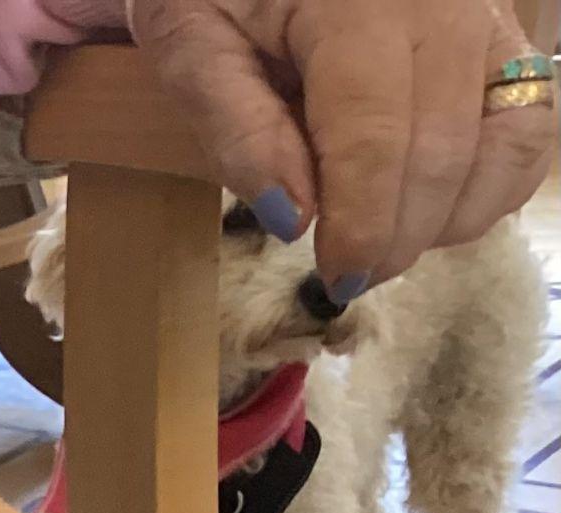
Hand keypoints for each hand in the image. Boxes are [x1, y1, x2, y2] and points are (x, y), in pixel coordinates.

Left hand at [130, 0, 556, 295]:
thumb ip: (235, 128)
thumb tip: (291, 221)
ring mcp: (484, 15)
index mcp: (358, 6)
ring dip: (448, 219)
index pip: (375, 137)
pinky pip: (529, 122)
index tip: (335, 280)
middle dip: (397, 235)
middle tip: (347, 278)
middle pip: (443, 149)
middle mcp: (442, 6)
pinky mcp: (504, 33)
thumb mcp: (191, 41)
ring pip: (505, 141)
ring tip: (383, 245)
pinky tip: (430, 211)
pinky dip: (491, 185)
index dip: (362, 223)